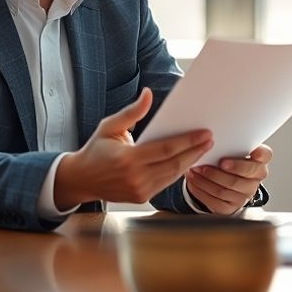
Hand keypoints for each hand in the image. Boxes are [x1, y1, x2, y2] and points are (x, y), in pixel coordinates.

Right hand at [54, 88, 212, 209]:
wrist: (81, 179)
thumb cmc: (96, 149)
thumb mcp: (109, 126)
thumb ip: (132, 112)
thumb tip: (148, 94)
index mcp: (128, 159)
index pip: (165, 149)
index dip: (187, 141)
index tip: (205, 133)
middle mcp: (136, 178)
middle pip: (174, 164)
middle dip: (195, 151)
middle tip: (210, 139)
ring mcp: (140, 191)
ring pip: (173, 175)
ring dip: (191, 162)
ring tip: (204, 148)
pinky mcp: (142, 198)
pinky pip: (166, 183)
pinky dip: (179, 172)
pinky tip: (188, 161)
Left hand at [186, 144, 271, 214]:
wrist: (222, 183)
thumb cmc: (226, 161)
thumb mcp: (230, 151)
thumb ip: (228, 145)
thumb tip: (209, 137)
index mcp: (258, 161)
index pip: (265, 155)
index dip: (260, 154)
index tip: (252, 152)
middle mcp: (255, 179)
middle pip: (246, 174)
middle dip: (231, 167)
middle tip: (215, 163)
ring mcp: (244, 195)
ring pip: (227, 189)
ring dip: (208, 179)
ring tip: (195, 170)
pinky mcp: (231, 207)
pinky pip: (216, 200)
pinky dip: (202, 190)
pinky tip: (193, 182)